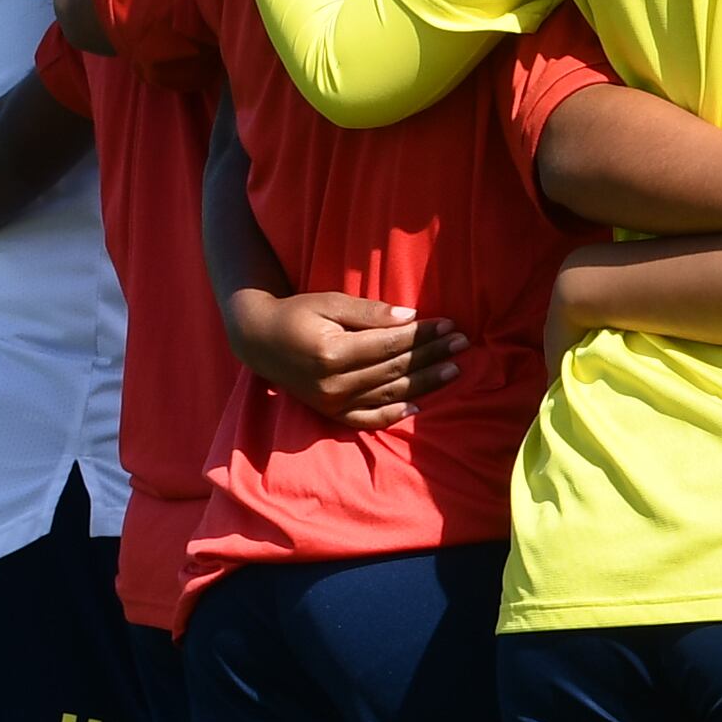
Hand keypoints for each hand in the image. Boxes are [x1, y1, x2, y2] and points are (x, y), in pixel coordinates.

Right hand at [229, 289, 462, 429]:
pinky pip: (366, 419)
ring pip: (388, 394)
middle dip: (431, 356)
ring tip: (454, 370)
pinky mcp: (329, 412)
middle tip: (462, 345)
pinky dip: (392, 414)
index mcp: (332, 353)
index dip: (423, 336)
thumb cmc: (297, 314)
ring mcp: (330, 402)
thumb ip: (369, 312)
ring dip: (424, 383)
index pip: (390, 345)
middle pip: (394, 370)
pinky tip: (419, 406)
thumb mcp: (329, 302)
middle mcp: (332, 383)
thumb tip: (411, 318)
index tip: (449, 326)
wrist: (259, 340)